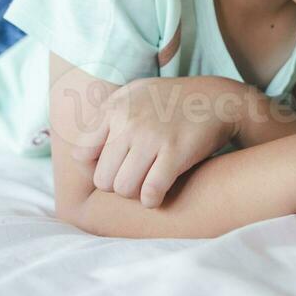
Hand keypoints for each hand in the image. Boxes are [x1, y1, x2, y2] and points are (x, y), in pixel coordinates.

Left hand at [73, 76, 247, 207]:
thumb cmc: (169, 101)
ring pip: (123, 189)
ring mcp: (152, 137)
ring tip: (145, 184)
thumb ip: (105, 118)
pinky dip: (152, 200)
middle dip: (116, 184)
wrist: (216, 99)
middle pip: (102, 179)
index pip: (82, 155)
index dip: (96, 167)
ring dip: (134, 194)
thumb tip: (79, 156)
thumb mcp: (133, 95)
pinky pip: (150, 192)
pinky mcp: (176, 153)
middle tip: (132, 178)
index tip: (113, 167)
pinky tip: (158, 193)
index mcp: (114, 108)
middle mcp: (129, 122)